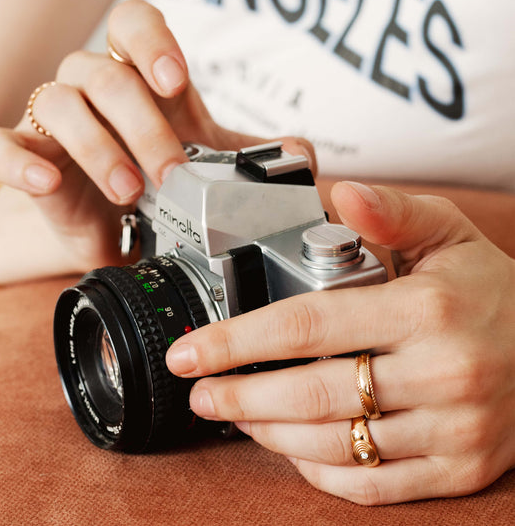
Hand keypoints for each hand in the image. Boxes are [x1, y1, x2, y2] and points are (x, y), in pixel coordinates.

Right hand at [0, 0, 313, 276]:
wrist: (125, 232)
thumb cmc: (164, 188)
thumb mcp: (213, 170)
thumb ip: (256, 158)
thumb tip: (299, 156)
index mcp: (139, 82)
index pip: (133, 25)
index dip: (152, 42)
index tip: (177, 83)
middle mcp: (94, 92)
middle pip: (105, 73)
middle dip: (142, 124)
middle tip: (172, 173)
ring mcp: (56, 124)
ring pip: (58, 103)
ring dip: (97, 147)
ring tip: (129, 193)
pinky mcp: (28, 159)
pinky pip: (0, 144)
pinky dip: (19, 161)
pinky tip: (47, 183)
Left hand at [166, 182, 514, 504]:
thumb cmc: (491, 290)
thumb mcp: (448, 233)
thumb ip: (391, 212)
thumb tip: (342, 193)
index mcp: (425, 309)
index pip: (307, 324)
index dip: (237, 340)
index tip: (192, 352)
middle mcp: (440, 373)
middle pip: (310, 393)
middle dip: (239, 396)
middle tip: (200, 391)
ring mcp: (451, 429)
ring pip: (334, 444)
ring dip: (269, 433)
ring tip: (234, 415)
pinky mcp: (458, 469)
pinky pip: (372, 484)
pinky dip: (318, 470)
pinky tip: (289, 447)